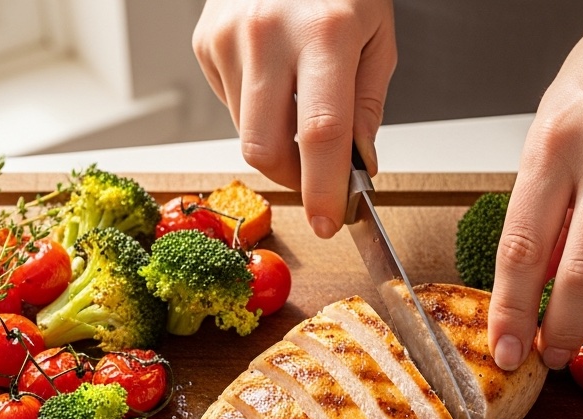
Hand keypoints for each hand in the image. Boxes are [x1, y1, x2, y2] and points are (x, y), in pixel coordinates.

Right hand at [193, 0, 395, 238]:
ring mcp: (228, 38)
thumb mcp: (376, 36)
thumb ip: (366, 107)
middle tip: (320, 178)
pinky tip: (274, 76)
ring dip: (277, 140)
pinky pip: (230, 106)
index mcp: (324, 33)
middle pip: (265, 147)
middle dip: (294, 178)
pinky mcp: (205, 42)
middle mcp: (268, 35)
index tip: (331, 222)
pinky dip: (256, 109)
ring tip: (300, 100)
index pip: (321, 134)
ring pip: (245, 133)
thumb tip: (358, 169)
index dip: (325, 188)